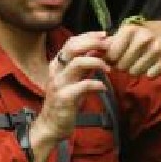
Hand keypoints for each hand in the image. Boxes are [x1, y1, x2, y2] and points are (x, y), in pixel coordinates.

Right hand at [28, 31, 110, 161]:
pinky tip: (103, 87)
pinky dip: (96, 83)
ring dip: (96, 62)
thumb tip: (98, 50)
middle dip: (93, 43)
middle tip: (108, 46)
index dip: (89, 36)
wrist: (51, 126)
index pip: (72, 42)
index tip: (104, 35)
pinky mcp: (64, 98)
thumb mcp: (74, 79)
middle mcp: (56, 71)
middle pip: (73, 48)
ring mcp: (59, 84)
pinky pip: (83, 85)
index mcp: (58, 64)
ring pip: (77, 63)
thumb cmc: (65, 101)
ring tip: (108, 68)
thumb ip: (84, 65)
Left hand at [101, 19, 160, 77]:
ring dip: (138, 69)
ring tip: (144, 59)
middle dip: (126, 65)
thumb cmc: (146, 34)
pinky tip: (154, 63)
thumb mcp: (129, 32)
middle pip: (123, 66)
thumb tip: (91, 53)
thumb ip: (111, 43)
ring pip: (135, 72)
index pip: (112, 55)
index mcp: (130, 29)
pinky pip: (150, 75)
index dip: (114, 58)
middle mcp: (144, 37)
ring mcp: (157, 47)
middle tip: (134, 57)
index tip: (121, 54)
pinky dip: (151, 72)